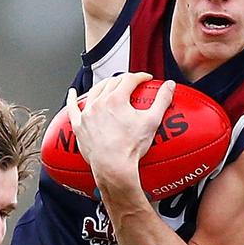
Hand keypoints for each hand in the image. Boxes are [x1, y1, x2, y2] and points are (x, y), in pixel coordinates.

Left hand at [66, 72, 174, 189]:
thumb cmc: (131, 148)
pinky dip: (73, 99)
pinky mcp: (79, 126)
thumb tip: (170, 85)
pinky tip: (73, 94)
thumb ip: (162, 101)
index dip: (140, 76)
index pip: (129, 79)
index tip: (145, 79)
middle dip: (123, 80)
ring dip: (103, 86)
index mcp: (116, 99)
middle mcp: (99, 102)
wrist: (113, 167)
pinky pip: (73, 109)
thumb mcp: (152, 122)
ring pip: (94, 92)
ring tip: (109, 85)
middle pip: (112, 83)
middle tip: (131, 83)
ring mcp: (87, 114)